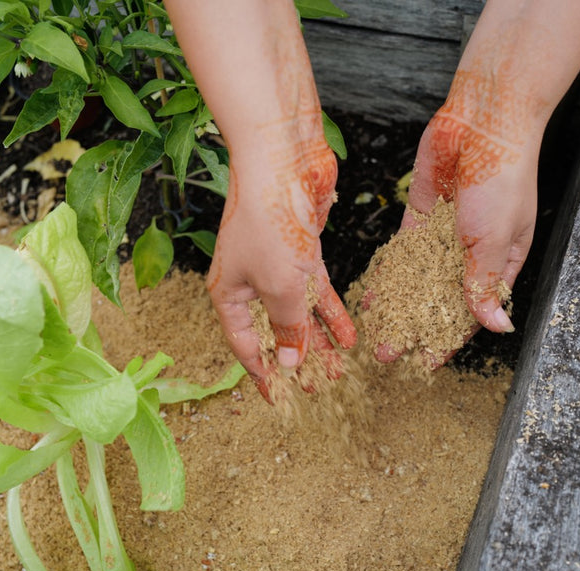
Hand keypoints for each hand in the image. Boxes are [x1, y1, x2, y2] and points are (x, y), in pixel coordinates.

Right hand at [207, 116, 355, 398]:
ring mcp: (277, 264)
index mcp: (228, 293)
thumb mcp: (281, 287)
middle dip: (298, 360)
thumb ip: (289, 328)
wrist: (281, 161)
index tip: (281, 401)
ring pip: (300, 312)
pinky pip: (317, 290)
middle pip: (274, 331)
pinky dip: (333, 311)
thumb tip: (291, 365)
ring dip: (320, 340)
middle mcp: (249, 281)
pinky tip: (351, 335)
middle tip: (320, 391)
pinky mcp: (302, 249)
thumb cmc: (270, 222)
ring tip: (340, 370)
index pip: (244, 345)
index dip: (263, 374)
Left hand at [367, 68, 540, 365]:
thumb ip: (486, 282)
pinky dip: (388, 275)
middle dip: (414, 329)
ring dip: (397, 308)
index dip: (448, 339)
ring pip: (416, 282)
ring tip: (375, 333)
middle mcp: (471, 254)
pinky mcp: (421, 218)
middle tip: (388, 354)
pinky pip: (401, 255)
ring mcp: (444, 236)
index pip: (472, 312)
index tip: (425, 364)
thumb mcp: (495, 239)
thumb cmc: (502, 179)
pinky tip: (371, 296)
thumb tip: (496, 326)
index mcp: (500, 263)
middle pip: (439, 301)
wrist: (484, 123)